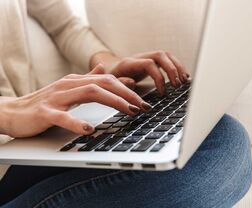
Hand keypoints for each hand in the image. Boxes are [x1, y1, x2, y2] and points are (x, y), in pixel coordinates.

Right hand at [0, 65, 151, 137]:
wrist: (12, 111)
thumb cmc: (44, 102)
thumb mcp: (69, 88)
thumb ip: (87, 80)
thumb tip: (105, 70)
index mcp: (75, 81)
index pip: (106, 79)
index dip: (126, 88)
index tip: (143, 99)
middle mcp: (68, 85)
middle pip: (103, 83)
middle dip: (126, 94)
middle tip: (143, 107)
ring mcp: (56, 97)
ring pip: (89, 93)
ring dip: (112, 102)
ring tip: (129, 112)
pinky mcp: (44, 112)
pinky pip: (62, 117)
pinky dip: (77, 123)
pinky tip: (90, 130)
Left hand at [90, 51, 188, 95]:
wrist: (107, 70)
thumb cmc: (109, 79)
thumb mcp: (109, 84)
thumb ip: (119, 83)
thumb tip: (132, 82)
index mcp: (128, 63)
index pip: (149, 64)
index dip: (159, 77)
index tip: (163, 92)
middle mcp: (139, 57)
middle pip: (160, 55)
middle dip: (172, 70)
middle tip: (177, 85)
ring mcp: (145, 57)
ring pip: (166, 55)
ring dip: (177, 67)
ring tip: (184, 81)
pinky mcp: (150, 61)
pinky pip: (167, 59)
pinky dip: (176, 66)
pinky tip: (182, 76)